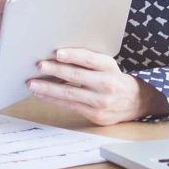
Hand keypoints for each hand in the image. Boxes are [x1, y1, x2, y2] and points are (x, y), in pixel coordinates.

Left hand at [21, 47, 158, 126]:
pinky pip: (70, 106)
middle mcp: (107, 84)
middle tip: (39, 66)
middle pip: (77, 76)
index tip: (57, 52)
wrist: (136, 102)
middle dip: (56, 70)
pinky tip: (42, 95)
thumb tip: (57, 56)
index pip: (90, 59)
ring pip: (70, 94)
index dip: (73, 55)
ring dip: (48, 89)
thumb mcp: (107, 66)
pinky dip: (53, 100)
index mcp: (109, 67)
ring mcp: (101, 102)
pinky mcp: (95, 115)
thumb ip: (88, 61)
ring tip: (32, 84)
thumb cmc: (114, 79)